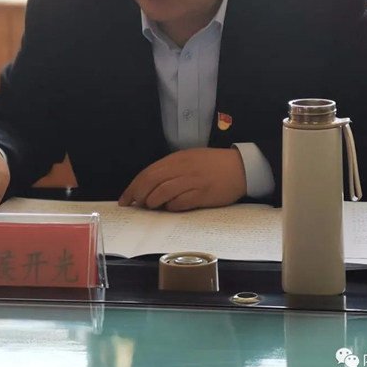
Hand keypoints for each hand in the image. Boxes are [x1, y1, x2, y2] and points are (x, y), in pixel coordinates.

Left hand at [118, 148, 246, 211]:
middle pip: (152, 182)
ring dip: (153, 202)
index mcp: (179, 158)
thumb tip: (150, 184)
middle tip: (134, 205)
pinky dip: (171, 207)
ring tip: (151, 207)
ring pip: (163, 192)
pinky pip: (180, 203)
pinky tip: (170, 208)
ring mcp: (193, 181)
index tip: (125, 199)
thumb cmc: (214, 164)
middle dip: (139, 195)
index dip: (134, 186)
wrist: (241, 167)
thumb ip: (172, 169)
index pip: (149, 172)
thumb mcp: (191, 158)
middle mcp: (183, 168)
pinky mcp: (203, 195)